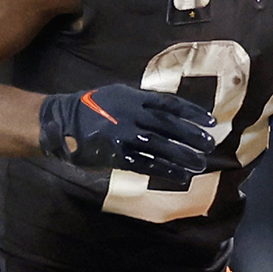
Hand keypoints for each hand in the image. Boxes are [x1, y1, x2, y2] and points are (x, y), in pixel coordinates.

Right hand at [39, 84, 216, 186]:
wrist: (62, 122)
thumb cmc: (92, 108)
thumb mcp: (117, 95)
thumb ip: (142, 102)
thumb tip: (170, 112)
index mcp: (133, 97)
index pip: (170, 104)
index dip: (192, 113)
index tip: (210, 121)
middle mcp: (131, 114)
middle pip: (168, 125)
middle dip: (191, 135)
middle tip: (209, 145)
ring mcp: (123, 134)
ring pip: (160, 146)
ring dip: (182, 156)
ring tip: (199, 164)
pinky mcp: (115, 154)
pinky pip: (145, 163)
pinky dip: (164, 170)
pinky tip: (179, 176)